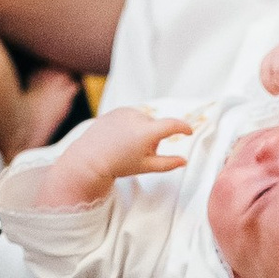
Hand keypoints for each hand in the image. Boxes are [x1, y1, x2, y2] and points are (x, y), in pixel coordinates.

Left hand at [1, 97, 189, 213]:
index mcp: (147, 132)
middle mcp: (137, 117)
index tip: (188, 132)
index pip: (172, 125)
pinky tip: (119, 138)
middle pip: (156, 126)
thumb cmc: (118, 165)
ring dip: (142, 131)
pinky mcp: (116, 110)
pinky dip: (131, 126)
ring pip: (144, 120)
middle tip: (139, 154)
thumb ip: (168, 164)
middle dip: (154, 138)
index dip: (184, 128)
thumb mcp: (146, 167)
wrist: (89, 158)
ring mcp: (126, 112)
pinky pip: (131, 116)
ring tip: (127, 145)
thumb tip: (184, 161)